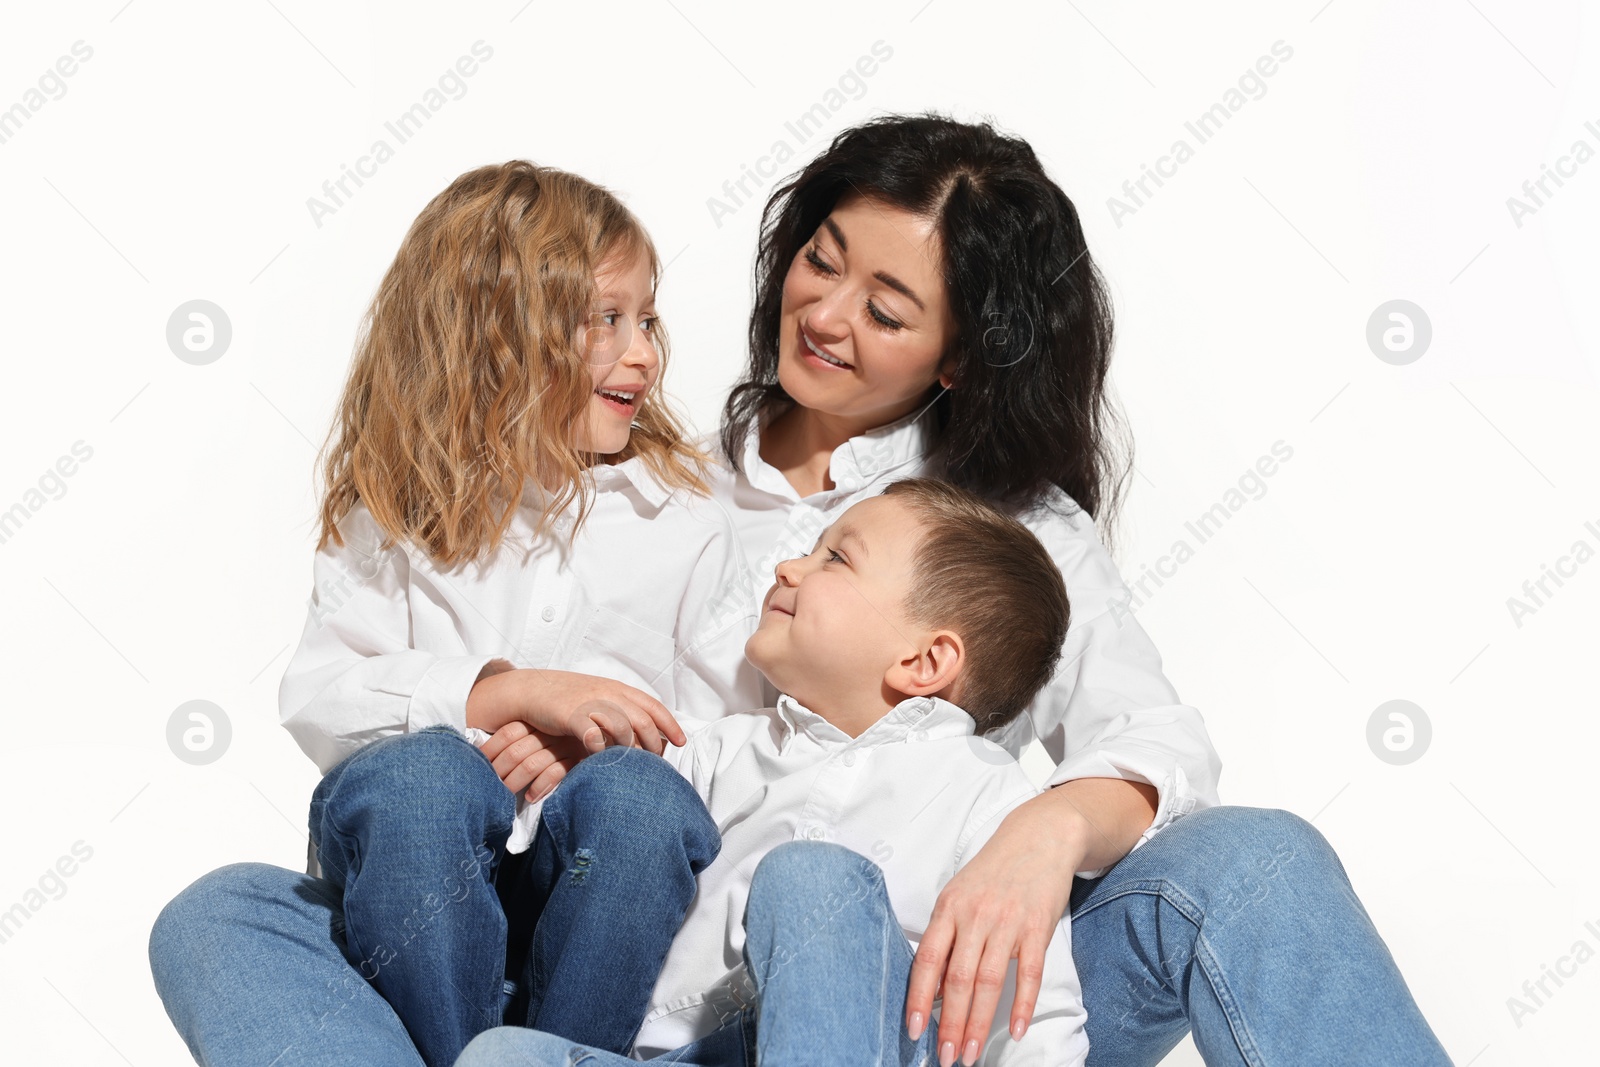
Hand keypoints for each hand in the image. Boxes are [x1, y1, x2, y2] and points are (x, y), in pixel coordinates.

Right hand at [466, 667, 685, 753]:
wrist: (531, 690)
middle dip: (653, 743)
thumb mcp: (598, 699)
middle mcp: (608, 693)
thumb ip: (620, 712)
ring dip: (631, 749)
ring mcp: (590, 703)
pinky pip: (594, 735)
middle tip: (656, 762)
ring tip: (632, 766)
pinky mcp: (571, 715)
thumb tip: (644, 734)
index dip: (669, 724)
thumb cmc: (567, 699)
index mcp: (617, 689)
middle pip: (642, 720)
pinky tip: (604, 760)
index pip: (652, 706)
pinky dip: (603, 749)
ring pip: (622, 728)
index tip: (681, 742)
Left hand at [478, 721, 584, 800]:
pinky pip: (555, 773)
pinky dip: (540, 787)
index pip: (508, 733)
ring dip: (515, 782)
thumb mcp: (539, 732)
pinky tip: (531, 797)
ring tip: (506, 794)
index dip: (491, 749)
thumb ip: (519, 740)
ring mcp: (565, 744)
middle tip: (491, 785)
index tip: (479, 764)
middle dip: (500, 771)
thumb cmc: (560, 739)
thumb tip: (482, 751)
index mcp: (538, 720)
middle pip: (516, 751)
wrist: (600, 734)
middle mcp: (550, 731)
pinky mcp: (578, 759)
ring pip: (532, 764)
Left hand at [905, 793, 1084, 1065]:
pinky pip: (1029, 972)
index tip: (915, 1030)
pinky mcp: (1037, 927)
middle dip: (952, 1023)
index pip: (928, 960)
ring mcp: (1007, 921)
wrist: (1039, 837)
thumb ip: (948, 935)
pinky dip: (1022, 1004)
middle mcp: (975, 915)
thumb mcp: (961, 894)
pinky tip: (1017, 1029)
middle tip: (947, 1056)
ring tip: (972, 1052)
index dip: (920, 998)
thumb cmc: (994, 871)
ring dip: (980, 1022)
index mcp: (949, 908)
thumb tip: (935, 986)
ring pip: (990, 981)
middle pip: (959, 978)